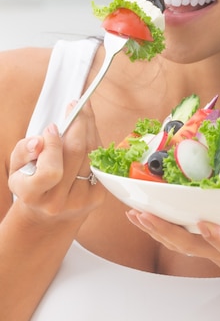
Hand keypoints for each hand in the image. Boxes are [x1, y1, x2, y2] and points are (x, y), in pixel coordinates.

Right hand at [8, 102, 103, 225]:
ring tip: (82, 114)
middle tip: (76, 105)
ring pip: (92, 153)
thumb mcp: (17, 168)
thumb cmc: (30, 183)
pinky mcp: (99, 196)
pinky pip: (100, 161)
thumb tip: (40, 140)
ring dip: (89, 128)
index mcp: (33, 195)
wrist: (48, 215)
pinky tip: (88, 132)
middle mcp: (59, 202)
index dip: (54, 145)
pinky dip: (96, 142)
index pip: (50, 170)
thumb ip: (23, 151)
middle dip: (78, 123)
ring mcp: (81, 201)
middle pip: (77, 154)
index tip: (52, 127)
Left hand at [126, 207, 219, 295]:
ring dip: (155, 226)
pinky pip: (178, 234)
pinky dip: (160, 223)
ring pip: (178, 240)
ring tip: (132, 209)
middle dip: (166, 231)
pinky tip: (141, 209)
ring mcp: (210, 249)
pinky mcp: (204, 243)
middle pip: (189, 244)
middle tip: (142, 214)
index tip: (205, 224)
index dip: (218, 237)